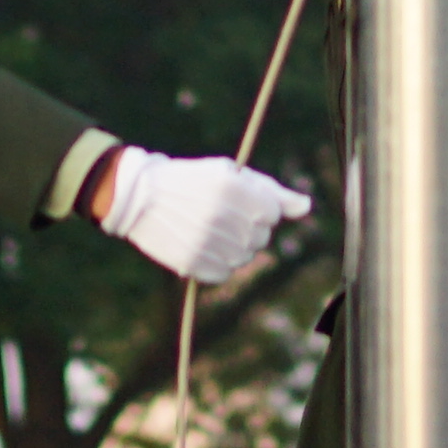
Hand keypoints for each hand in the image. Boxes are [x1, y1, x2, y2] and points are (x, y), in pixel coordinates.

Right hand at [95, 149, 307, 286]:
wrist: (140, 197)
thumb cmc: (192, 181)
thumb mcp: (230, 173)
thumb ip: (272, 191)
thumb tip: (307, 207)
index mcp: (233, 188)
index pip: (273, 213)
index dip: (259, 208)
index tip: (240, 202)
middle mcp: (222, 216)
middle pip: (261, 238)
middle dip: (249, 228)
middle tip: (223, 215)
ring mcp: (206, 242)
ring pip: (245, 257)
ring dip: (235, 247)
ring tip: (211, 230)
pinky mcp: (192, 264)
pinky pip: (224, 273)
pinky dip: (218, 263)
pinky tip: (202, 245)